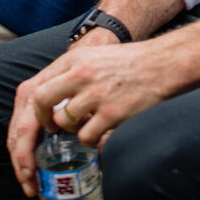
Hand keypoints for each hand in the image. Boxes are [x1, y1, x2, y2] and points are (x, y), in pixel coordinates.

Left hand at [7, 35, 179, 193]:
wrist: (163, 64)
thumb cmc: (129, 64)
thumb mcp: (95, 59)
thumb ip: (72, 74)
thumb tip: (52, 100)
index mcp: (75, 59)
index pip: (39, 87)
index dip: (36, 111)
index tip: (45, 121)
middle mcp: (81, 73)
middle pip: (42, 102)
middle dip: (43, 122)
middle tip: (54, 132)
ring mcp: (96, 93)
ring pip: (65, 122)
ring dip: (73, 130)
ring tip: (88, 126)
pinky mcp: (112, 113)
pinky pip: (87, 137)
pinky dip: (92, 140)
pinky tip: (103, 133)